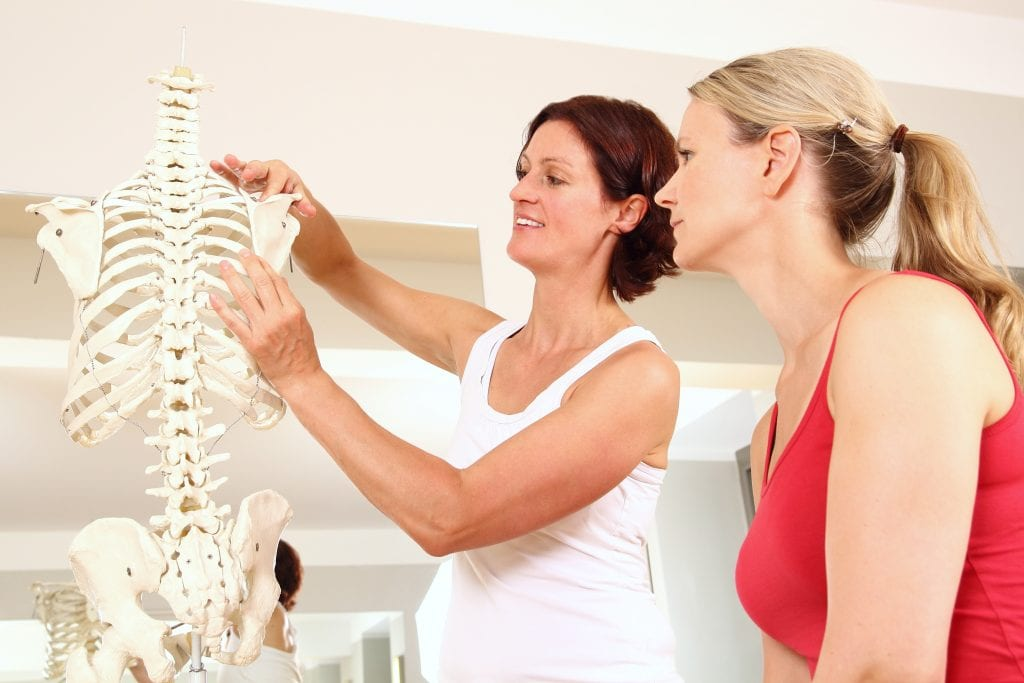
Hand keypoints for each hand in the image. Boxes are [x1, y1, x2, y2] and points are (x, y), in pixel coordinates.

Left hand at [209, 249, 322, 393]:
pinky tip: (213, 297)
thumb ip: (290, 304)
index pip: (277, 281)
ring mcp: (264, 329)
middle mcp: (279, 317)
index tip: (255, 256)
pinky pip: (234, 322)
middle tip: (239, 253)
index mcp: (294, 311)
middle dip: (248, 265)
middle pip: (261, 284)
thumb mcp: (303, 323)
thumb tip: (278, 285)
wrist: (301, 377)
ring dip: (233, 280)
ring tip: (225, 267)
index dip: (264, 266)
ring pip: (245, 298)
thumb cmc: (303, 353)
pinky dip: (222, 308)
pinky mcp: (252, 343)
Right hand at [210, 154, 317, 217]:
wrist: (283, 187)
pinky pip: (232, 175)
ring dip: (235, 164)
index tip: (265, 201)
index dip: (271, 190)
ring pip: (243, 167)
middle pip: (260, 167)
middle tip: (247, 175)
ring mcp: (253, 174)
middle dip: (253, 170)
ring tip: (227, 159)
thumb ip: (303, 204)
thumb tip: (311, 212)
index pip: (277, 180)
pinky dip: (223, 171)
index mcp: (281, 173)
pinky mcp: (242, 180)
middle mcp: (266, 170)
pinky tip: (214, 165)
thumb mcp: (298, 197)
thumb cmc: (290, 190)